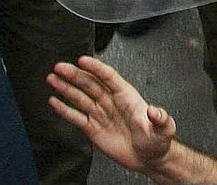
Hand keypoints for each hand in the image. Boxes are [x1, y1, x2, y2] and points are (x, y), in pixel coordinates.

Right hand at [48, 56, 175, 176]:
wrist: (148, 157)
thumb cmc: (157, 140)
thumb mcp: (163, 128)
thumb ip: (160, 118)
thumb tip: (154, 111)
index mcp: (127, 96)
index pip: (109, 77)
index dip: (96, 68)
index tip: (83, 60)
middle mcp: (111, 101)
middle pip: (90, 84)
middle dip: (75, 74)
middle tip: (60, 66)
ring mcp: (101, 114)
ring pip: (80, 97)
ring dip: (66, 87)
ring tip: (52, 78)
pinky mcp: (93, 128)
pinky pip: (76, 117)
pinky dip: (64, 109)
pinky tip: (54, 101)